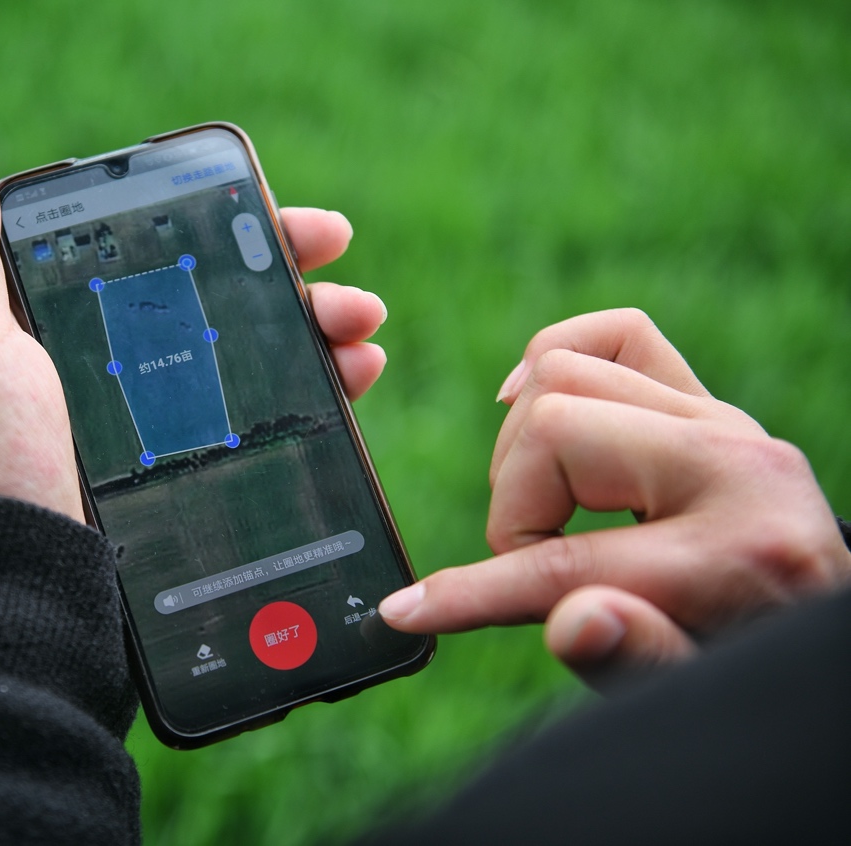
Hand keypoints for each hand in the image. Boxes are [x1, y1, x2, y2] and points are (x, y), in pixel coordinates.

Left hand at [0, 149, 389, 522]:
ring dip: (321, 327)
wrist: (13, 587)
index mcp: (64, 326)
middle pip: (223, 300)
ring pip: (259, 355)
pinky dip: (320, 390)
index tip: (286, 219)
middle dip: (292, 274)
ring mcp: (162, 424)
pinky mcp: (192, 475)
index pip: (160, 254)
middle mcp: (117, 366)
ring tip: (364, 327)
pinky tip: (354, 378)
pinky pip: (270, 419)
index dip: (228, 229)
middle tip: (342, 263)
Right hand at [379, 308, 850, 686]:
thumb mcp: (704, 690)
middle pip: (553, 420)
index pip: (569, 560)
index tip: (407, 610)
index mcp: (738, 547)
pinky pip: (616, 334)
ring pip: (565, 366)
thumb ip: (638, 658)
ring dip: (525, 444)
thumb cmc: (756, 660)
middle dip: (512, 501)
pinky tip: (531, 412)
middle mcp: (732, 457)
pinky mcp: (706, 403)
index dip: (473, 592)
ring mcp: (720, 418)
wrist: (824, 624)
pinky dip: (556, 361)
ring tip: (539, 512)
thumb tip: (572, 621)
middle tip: (527, 566)